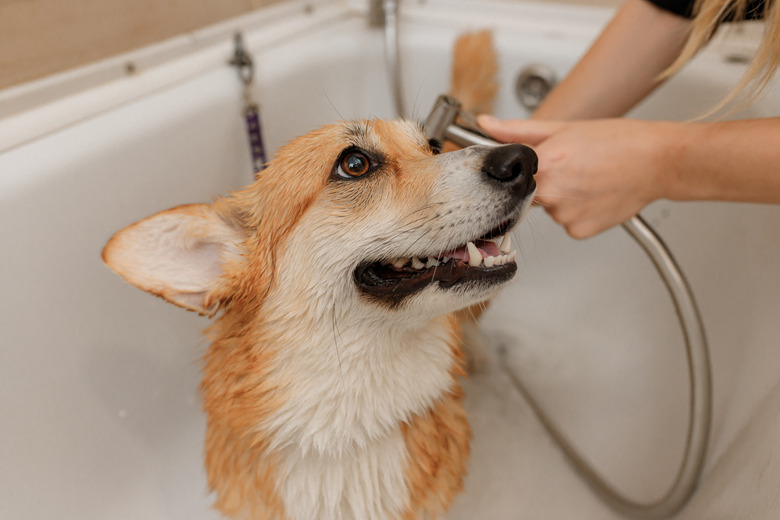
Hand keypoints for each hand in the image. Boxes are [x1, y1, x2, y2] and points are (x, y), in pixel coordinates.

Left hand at [478, 115, 673, 238]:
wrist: (658, 162)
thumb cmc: (619, 142)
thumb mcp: (563, 128)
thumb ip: (518, 131)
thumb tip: (487, 125)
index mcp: (545, 165)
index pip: (513, 174)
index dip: (524, 169)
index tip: (538, 164)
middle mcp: (552, 194)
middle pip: (530, 192)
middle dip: (545, 181)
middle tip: (572, 167)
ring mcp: (565, 216)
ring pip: (549, 208)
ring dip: (562, 196)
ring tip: (588, 179)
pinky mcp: (578, 231)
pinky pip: (567, 222)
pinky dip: (577, 211)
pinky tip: (594, 195)